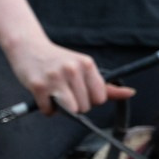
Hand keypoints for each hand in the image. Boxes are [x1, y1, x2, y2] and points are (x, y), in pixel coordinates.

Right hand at [5, 37, 134, 115]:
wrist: (28, 47)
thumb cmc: (58, 61)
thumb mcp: (83, 68)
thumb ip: (106, 85)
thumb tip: (130, 93)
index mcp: (87, 64)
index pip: (100, 98)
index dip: (90, 100)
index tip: (80, 92)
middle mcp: (73, 69)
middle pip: (85, 107)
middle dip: (75, 105)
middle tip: (64, 92)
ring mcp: (55, 78)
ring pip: (71, 111)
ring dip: (63, 110)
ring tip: (56, 97)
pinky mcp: (38, 86)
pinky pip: (49, 111)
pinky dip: (47, 109)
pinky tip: (44, 97)